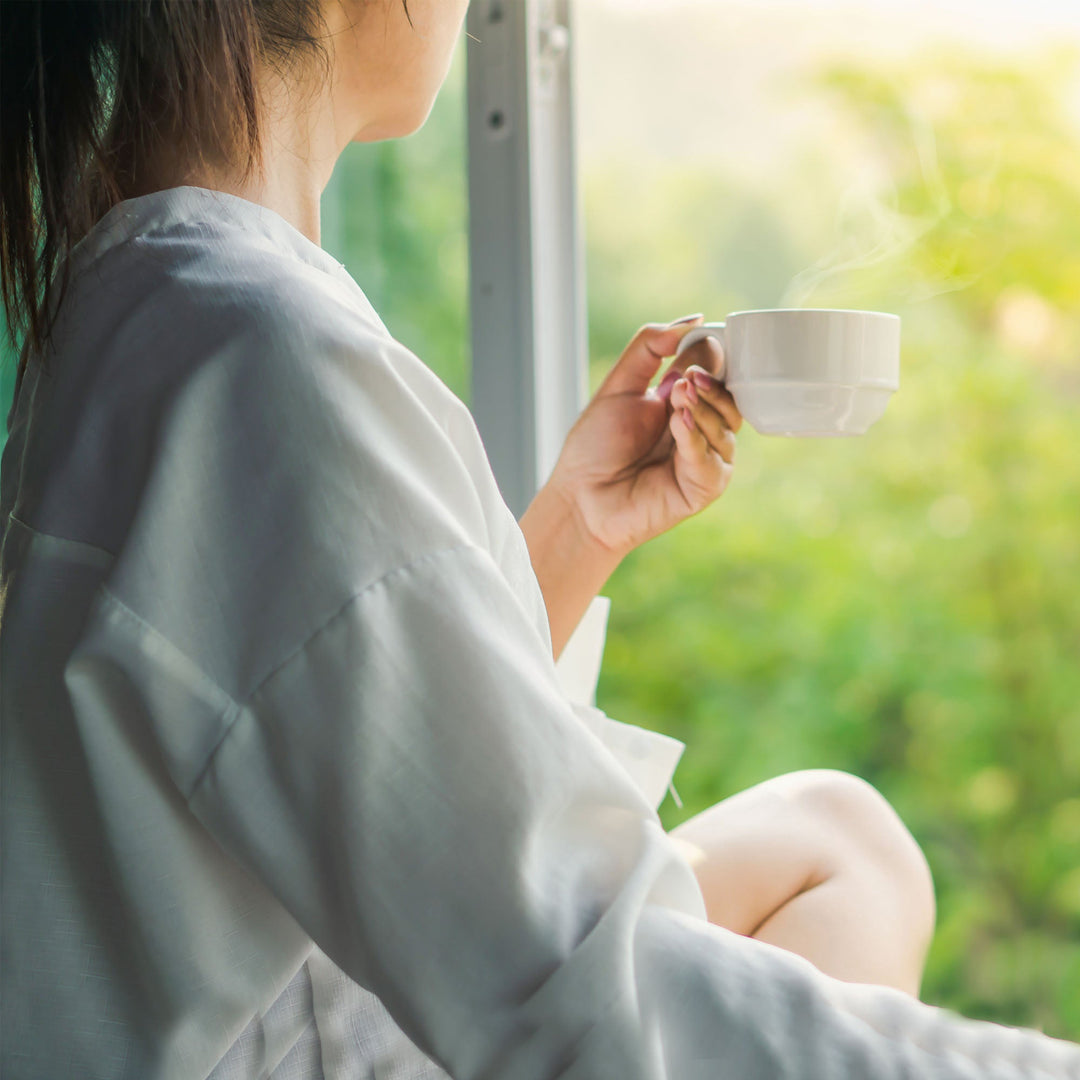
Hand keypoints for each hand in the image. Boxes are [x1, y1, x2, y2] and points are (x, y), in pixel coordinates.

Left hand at [546, 315, 742, 557]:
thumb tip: (696, 320)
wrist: (580, 497)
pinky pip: (713, 461)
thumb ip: (650, 347)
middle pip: (731, 399)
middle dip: (713, 384)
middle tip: (687, 377)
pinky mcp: (704, 487)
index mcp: (683, 404)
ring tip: (678, 397)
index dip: (715, 358)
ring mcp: (705, 459)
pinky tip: (679, 424)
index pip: (717, 374)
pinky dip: (697, 439)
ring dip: (705, 408)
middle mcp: (699, 430)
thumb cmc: (595, 448)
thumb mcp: (620, 385)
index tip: (700, 345)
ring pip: (727, 427)